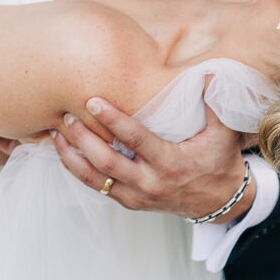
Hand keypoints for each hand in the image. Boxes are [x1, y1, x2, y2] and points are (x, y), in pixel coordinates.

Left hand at [51, 93, 253, 221]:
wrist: (219, 203)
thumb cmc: (219, 163)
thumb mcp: (223, 135)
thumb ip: (215, 105)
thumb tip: (208, 76)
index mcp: (171, 164)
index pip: (136, 141)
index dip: (114, 121)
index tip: (93, 101)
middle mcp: (150, 183)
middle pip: (107, 162)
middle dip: (84, 138)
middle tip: (66, 115)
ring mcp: (137, 196)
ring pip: (95, 179)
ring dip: (72, 157)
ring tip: (55, 133)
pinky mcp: (129, 201)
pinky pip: (97, 187)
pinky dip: (77, 169)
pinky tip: (65, 151)